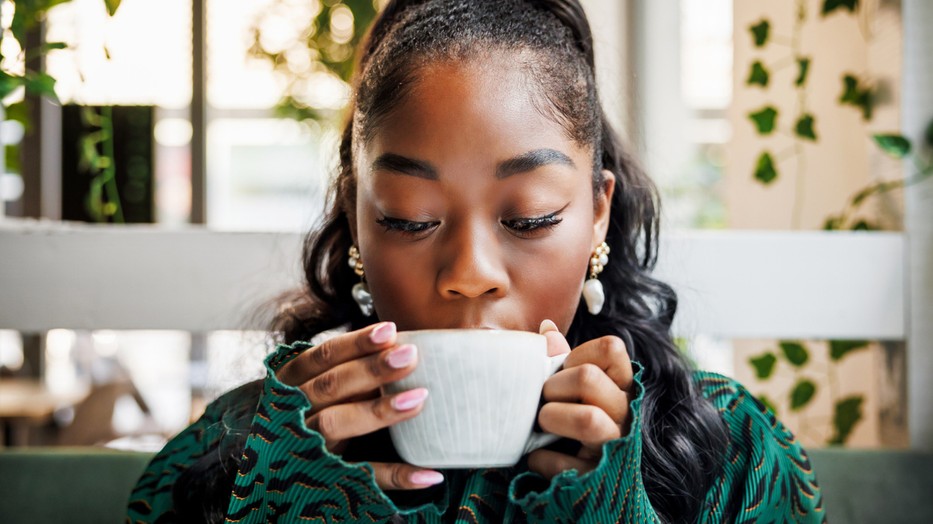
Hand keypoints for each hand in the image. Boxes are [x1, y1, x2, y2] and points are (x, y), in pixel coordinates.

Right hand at [276, 322, 443, 489]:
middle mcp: (293, 411)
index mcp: (293, 382)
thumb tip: (402, 347)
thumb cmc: (312, 412)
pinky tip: (430, 474)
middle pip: (330, 386)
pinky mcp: (324, 480)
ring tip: (420, 399)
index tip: (391, 330)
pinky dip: (396, 476)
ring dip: (378, 411)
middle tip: (411, 356)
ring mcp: (305, 446)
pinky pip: (361, 477)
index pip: (323, 356)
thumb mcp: (318, 387)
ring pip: (335, 424)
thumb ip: (349, 370)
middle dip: (371, 370)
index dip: (356, 343)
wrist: (273, 467)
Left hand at [528, 320, 634, 478]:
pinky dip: (542, 459)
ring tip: (542, 424)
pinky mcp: (601, 479)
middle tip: (544, 400)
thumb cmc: (575, 422)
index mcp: (622, 385)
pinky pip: (566, 464)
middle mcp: (627, 412)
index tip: (563, 371)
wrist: (589, 487)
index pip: (611, 348)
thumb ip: (562, 361)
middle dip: (553, 387)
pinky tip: (540, 457)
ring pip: (587, 419)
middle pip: (588, 378)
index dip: (577, 354)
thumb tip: (546, 329)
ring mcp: (618, 446)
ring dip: (551, 418)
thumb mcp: (573, 390)